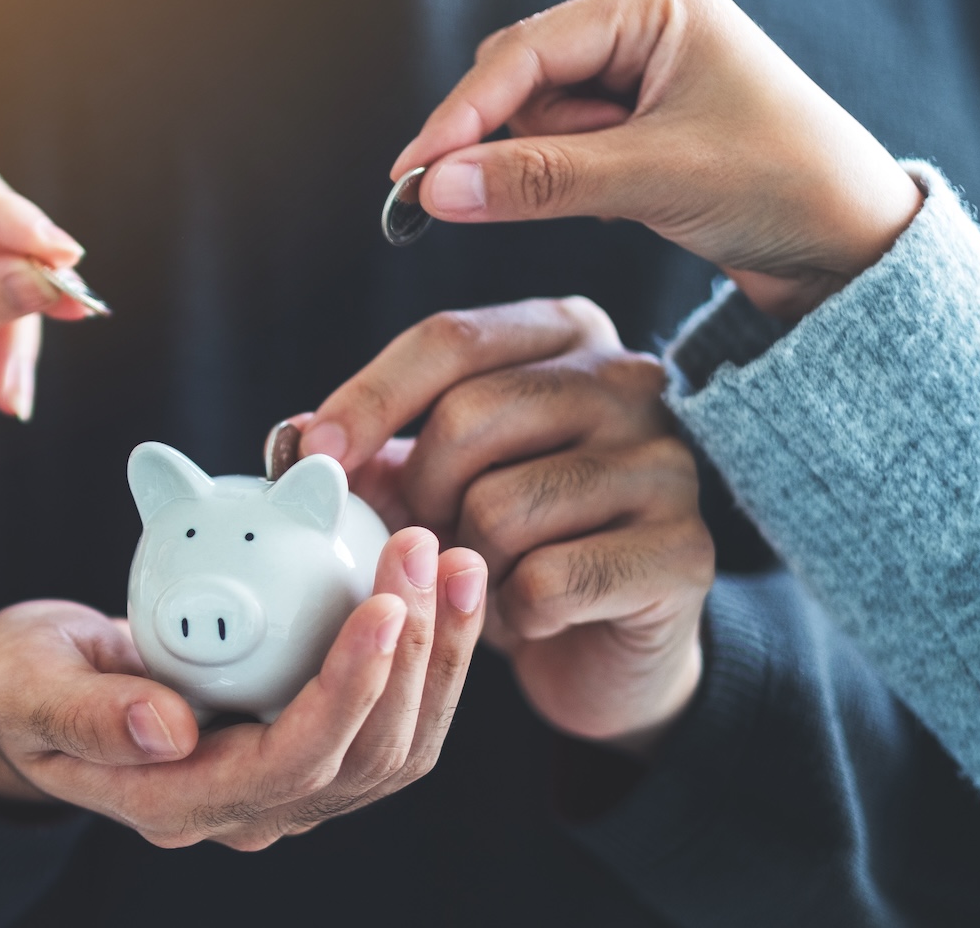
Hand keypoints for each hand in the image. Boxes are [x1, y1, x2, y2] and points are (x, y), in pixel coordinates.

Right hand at [0, 528, 487, 848]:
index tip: (380, 604)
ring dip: (440, 655)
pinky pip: (391, 716)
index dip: (348, 688)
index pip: (292, 762)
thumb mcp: (30, 688)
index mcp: (180, 803)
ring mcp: (286, 787)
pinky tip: (440, 584)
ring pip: (395, 745)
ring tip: (455, 562)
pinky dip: (428, 653)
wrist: (42, 691)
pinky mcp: (310, 747)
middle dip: (414, 656)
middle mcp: (248, 810)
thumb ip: (88, 715)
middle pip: (365, 757)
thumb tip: (167, 731)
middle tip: (426, 553)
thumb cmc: (29, 682)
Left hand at [298, 299, 712, 754]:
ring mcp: (668, 464)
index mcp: (564, 334)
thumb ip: (370, 450)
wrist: (602, 644)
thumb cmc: (509, 543)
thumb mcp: (431, 483)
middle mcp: (631, 382)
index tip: (313, 457)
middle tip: (427, 539)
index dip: (368, 399)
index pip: (450, 339)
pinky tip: (529, 614)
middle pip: (471, 416)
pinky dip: (514, 612)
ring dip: (467, 564)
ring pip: (504, 506)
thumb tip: (292, 438)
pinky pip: (550, 580)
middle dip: (420, 495)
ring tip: (484, 577)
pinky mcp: (687, 552)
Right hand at [396, 0, 923, 319]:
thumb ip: (538, 180)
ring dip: (548, 168)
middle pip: (518, 79)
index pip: (524, 53)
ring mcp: (638, 72)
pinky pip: (560, 147)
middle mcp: (642, 24)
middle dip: (511, 142)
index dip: (462, 116)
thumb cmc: (786, 188)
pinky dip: (566, 181)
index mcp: (656, 4)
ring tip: (623, 195)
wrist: (855, 247)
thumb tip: (436, 188)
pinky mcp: (636, 121)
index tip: (413, 174)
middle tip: (506, 197)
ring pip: (533, 120)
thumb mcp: (655, 181)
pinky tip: (620, 200)